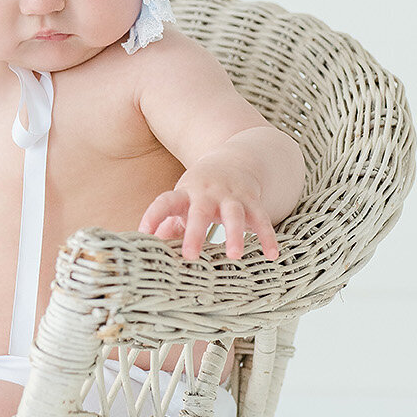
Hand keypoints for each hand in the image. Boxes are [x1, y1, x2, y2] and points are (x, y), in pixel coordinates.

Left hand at [139, 156, 280, 261]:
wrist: (235, 160)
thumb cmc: (201, 190)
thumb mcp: (183, 200)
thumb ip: (168, 223)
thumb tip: (150, 243)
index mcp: (185, 194)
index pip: (165, 202)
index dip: (153, 216)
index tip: (143, 233)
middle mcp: (207, 194)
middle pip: (200, 212)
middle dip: (194, 233)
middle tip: (190, 256)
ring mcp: (231, 197)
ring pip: (234, 215)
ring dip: (234, 234)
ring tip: (234, 256)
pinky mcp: (253, 201)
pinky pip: (262, 220)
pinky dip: (268, 237)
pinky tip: (272, 255)